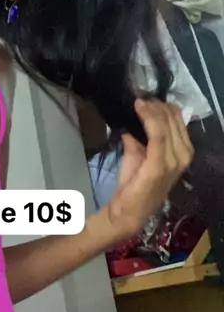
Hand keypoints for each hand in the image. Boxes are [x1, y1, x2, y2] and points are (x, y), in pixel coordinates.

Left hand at [99, 99, 193, 243]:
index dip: (161, 105)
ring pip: (166, 124)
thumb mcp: (138, 154)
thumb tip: (132, 118)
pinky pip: (158, 135)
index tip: (143, 98)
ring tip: (137, 103)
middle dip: (156, 105)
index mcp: (182, 152)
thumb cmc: (134, 186)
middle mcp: (184, 155)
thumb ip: (139, 136)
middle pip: (173, 118)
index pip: (177, 119)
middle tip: (138, 99)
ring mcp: (174, 162)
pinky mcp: (160, 166)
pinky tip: (139, 109)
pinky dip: (148, 119)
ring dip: (151, 110)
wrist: (127, 213)